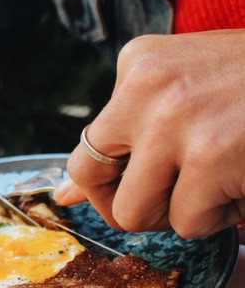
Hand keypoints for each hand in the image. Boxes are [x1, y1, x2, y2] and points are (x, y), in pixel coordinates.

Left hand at [53, 30, 244, 237]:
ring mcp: (175, 119)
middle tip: (177, 194)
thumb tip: (66, 196)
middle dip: (135, 201)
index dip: (107, 183)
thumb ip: (129, 135)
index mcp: (139, 64)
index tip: (130, 188)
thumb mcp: (188, 89)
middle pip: (94, 181)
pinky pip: (189, 223)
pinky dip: (222, 218)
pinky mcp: (210, 155)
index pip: (87, 146)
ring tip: (220, 181)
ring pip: (137, 212)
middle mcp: (146, 85)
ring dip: (180, 211)